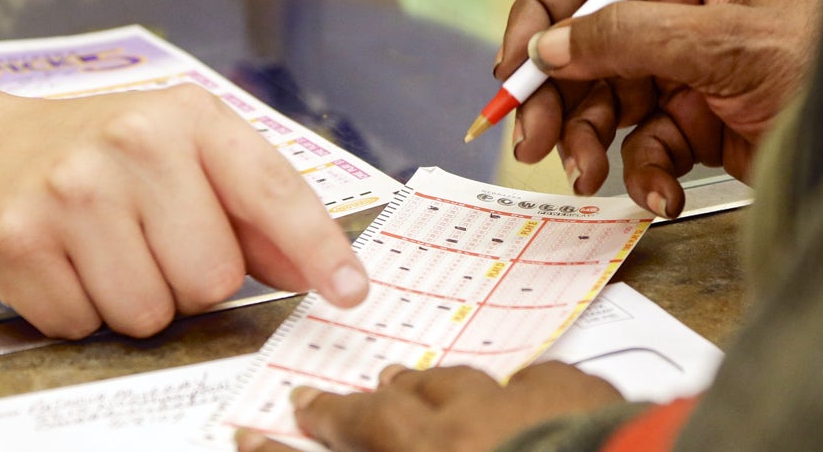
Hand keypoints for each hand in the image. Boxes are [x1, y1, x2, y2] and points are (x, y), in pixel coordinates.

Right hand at [0, 77, 367, 338]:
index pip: (272, 190)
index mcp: (186, 117)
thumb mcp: (179, 152)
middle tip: (151, 242)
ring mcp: (71, 193)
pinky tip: (63, 263)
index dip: (318, 247)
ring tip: (105, 251)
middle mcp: (132, 145)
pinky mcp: (17, 242)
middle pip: (212, 279)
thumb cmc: (94, 154)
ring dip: (135, 300)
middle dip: (190, 279)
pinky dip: (79, 309)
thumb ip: (250, 209)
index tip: (349, 289)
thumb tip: (312, 269)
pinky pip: (85, 326)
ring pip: (150, 313)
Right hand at [235, 362, 623, 451]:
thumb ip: (414, 437)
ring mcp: (514, 410)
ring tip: (401, 380)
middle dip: (346, 408)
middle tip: (321, 403)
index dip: (283, 451)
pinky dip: (519, 384)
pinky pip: (534, 376)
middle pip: (384, 413)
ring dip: (421, 386)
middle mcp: (458, 441)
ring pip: (449, 383)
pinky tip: (520, 386)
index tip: (251, 435)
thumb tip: (405, 433)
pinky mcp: (571, 391)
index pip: (348, 444)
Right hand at [501, 0, 822, 216]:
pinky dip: (640, 174)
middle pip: (584, 47)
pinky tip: (658, 191)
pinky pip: (640, 145)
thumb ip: (630, 37)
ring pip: (603, 103)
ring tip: (588, 176)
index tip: (515, 65)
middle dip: (555, 97)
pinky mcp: (691, 122)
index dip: (542, 13)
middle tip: (532, 140)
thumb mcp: (726, 43)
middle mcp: (679, 13)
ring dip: (587, 144)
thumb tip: (551, 46)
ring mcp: (682, 70)